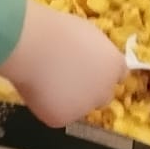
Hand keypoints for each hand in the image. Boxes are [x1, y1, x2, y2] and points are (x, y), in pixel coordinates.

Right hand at [0, 1, 126, 127]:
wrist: (31, 46)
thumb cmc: (54, 29)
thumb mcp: (84, 32)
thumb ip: (92, 51)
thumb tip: (86, 59)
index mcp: (113, 64)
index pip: (118, 74)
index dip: (102, 71)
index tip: (88, 67)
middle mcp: (105, 90)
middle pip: (102, 95)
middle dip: (88, 90)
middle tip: (67, 78)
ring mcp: (84, 107)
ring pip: (77, 106)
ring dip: (67, 98)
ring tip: (44, 80)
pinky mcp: (62, 118)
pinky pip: (55, 113)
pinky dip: (46, 105)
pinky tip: (35, 88)